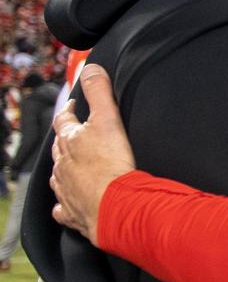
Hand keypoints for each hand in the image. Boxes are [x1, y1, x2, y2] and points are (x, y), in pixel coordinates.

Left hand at [50, 64, 136, 246]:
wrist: (115, 206)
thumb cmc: (111, 163)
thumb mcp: (108, 119)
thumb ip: (99, 92)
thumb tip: (90, 68)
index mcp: (70, 142)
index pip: (63, 120)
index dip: (68, 110)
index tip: (73, 105)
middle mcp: (62, 166)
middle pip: (59, 148)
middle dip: (66, 138)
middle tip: (74, 133)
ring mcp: (66, 190)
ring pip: (59, 176)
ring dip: (64, 168)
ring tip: (72, 165)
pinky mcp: (73, 213)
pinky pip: (63, 207)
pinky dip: (64, 203)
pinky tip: (68, 203)